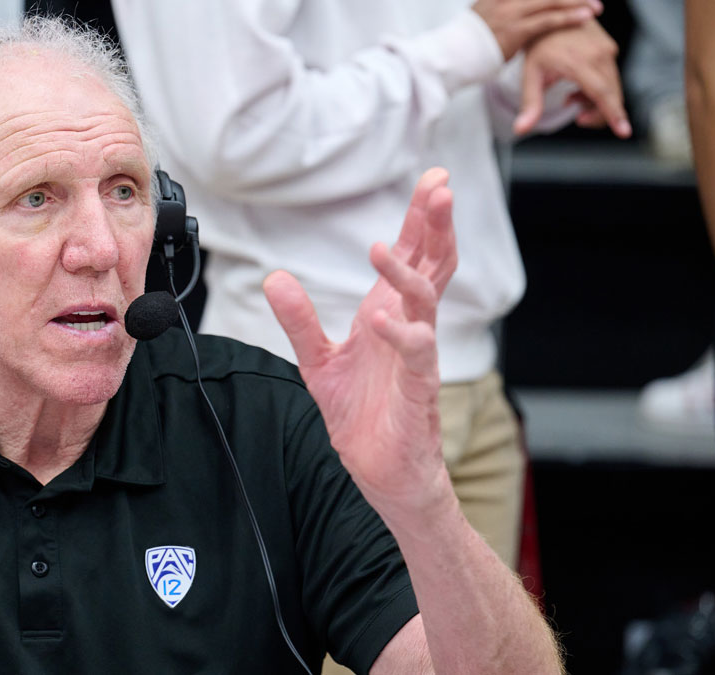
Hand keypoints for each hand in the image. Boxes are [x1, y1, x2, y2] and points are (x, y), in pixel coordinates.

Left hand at [263, 169, 456, 516]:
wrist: (379, 471)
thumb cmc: (361, 414)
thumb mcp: (318, 361)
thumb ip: (299, 320)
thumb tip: (274, 278)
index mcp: (389, 314)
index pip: (413, 257)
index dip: (422, 219)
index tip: (433, 180)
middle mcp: (408, 328)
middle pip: (433, 267)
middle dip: (436, 227)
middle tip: (441, 188)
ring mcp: (416, 357)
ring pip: (426, 304)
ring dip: (409, 274)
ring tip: (382, 248)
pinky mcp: (417, 391)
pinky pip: (417, 356)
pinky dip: (400, 335)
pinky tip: (383, 318)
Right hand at [472, 0, 600, 60]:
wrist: (452, 54)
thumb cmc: (467, 39)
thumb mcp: (482, 12)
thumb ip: (499, 5)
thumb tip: (506, 6)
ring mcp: (512, 11)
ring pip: (552, 1)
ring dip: (577, 2)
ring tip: (596, 6)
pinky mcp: (517, 29)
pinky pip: (549, 20)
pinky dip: (569, 17)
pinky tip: (585, 16)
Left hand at [515, 19, 630, 136]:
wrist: (552, 13)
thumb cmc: (539, 43)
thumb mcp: (530, 74)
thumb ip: (530, 103)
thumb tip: (521, 129)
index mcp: (579, 61)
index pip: (601, 93)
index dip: (612, 114)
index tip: (624, 131)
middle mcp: (599, 54)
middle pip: (610, 95)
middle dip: (597, 113)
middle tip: (578, 117)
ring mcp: (607, 49)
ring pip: (612, 87)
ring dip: (595, 101)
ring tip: (572, 98)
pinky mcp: (610, 48)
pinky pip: (611, 77)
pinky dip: (598, 89)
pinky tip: (578, 88)